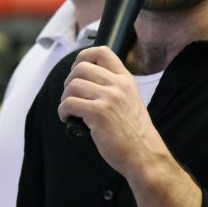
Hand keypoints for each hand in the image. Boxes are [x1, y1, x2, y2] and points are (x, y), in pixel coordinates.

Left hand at [58, 46, 166, 178]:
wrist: (144, 154)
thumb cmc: (134, 132)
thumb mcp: (130, 99)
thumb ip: (113, 87)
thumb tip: (85, 80)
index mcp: (125, 79)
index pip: (102, 52)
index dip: (83, 57)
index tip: (76, 70)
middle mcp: (118, 85)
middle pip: (81, 67)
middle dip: (69, 81)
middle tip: (71, 96)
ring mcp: (108, 98)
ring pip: (72, 85)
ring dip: (65, 98)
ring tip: (70, 110)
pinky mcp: (98, 114)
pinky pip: (69, 104)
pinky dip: (63, 111)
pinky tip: (68, 119)